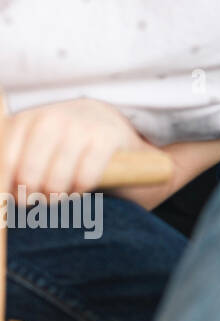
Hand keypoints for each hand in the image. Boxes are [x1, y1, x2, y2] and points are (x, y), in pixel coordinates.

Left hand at [0, 89, 150, 198]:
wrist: (107, 121)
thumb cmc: (61, 140)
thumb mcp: (31, 141)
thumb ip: (12, 162)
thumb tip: (0, 196)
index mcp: (24, 120)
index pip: (5, 162)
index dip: (6, 188)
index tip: (10, 202)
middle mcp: (50, 118)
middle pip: (28, 175)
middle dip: (31, 196)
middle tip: (36, 202)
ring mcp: (80, 126)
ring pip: (56, 180)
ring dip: (55, 197)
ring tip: (57, 198)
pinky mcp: (106, 138)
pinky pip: (85, 177)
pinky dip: (79, 190)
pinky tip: (79, 189)